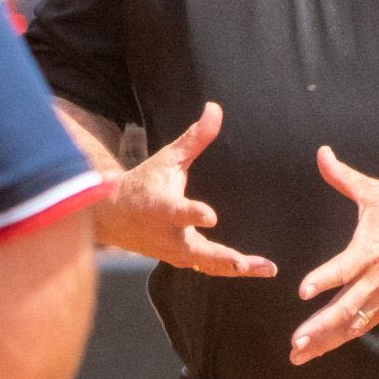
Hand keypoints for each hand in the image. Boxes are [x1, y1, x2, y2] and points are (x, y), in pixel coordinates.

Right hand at [92, 101, 275, 277]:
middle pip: (197, 251)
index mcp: (160, 207)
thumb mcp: (166, 159)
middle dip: (222, 258)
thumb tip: (215, 109)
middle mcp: (167, 234)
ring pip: (207, 265)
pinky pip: (208, 268)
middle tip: (244, 263)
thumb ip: (194, 139)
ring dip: (235, 268)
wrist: (113, 217)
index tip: (211, 216)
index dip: (193, 214)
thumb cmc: (143, 184)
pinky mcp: (181, 261)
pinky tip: (258, 269)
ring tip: (266, 268)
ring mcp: (174, 252)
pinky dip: (230, 270)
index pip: (177, 212)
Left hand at [289, 148, 378, 365]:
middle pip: (344, 309)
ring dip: (326, 341)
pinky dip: (343, 338)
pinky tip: (324, 349)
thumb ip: (343, 177)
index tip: (303, 291)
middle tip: (296, 343)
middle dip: (318, 328)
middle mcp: (375, 279)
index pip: (342, 269)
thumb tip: (323, 153)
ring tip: (300, 355)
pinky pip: (364, 326)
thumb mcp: (375, 193)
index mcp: (368, 251)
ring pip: (352, 324)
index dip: (323, 279)